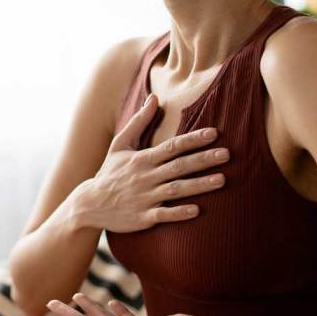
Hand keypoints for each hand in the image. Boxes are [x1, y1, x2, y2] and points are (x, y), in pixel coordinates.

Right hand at [78, 93, 231, 232]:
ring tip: (222, 180)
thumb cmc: (109, 172)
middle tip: (227, 154)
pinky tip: (196, 210)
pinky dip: (179, 213)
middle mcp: (146, 177)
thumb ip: (139, 121)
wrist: (89, 204)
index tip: (214, 133)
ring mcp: (145, 198)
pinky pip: (164, 215)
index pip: (172, 146)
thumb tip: (154, 98)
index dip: (193, 139)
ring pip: (176, 190)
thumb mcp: (120, 144)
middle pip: (179, 166)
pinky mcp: (143, 217)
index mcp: (143, 159)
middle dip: (204, 160)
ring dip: (199, 185)